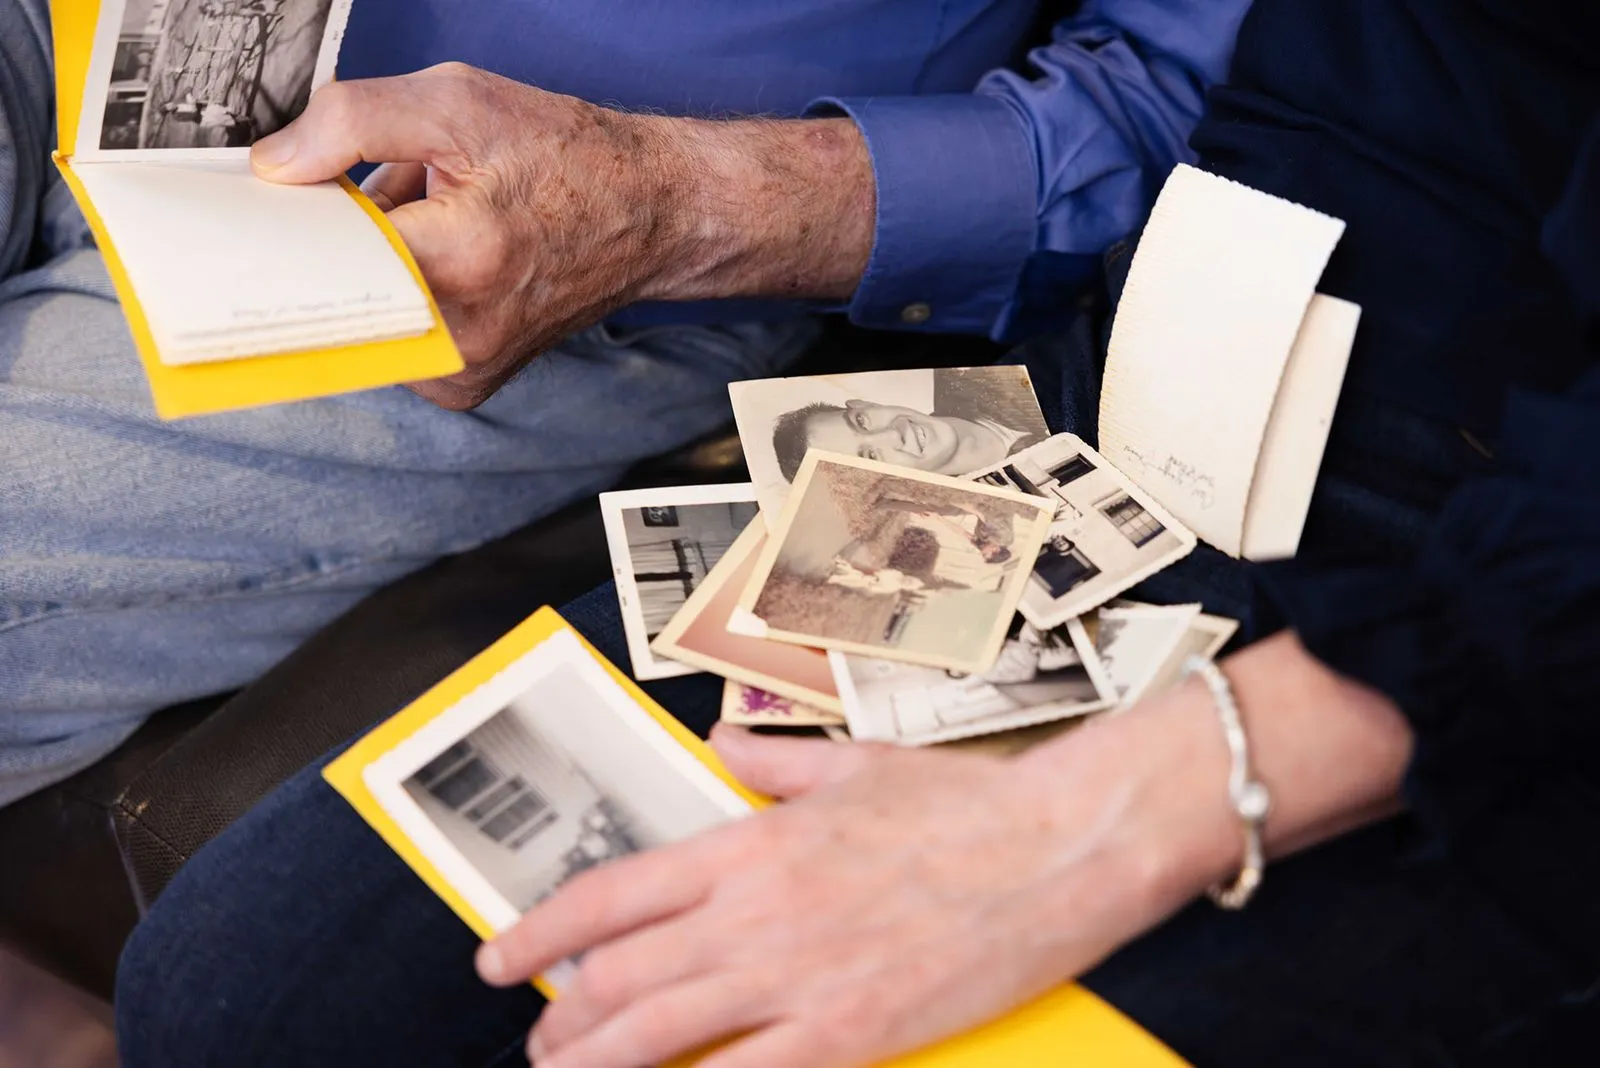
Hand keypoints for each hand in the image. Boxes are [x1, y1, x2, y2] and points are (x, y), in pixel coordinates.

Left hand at [252, 64, 873, 409]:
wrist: (652, 216)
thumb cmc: (570, 159)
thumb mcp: (458, 102)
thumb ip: (351, 123)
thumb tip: (272, 168)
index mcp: (459, 260)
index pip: (319, 264)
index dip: (278, 232)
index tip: (254, 219)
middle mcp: (458, 335)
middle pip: (329, 298)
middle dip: (325, 246)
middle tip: (363, 200)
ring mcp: (461, 371)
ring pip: (355, 319)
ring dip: (361, 271)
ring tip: (419, 224)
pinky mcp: (464, 384)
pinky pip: (385, 340)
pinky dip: (389, 296)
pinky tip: (430, 258)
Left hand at [476, 718, 1242, 1067]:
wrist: (1056, 847)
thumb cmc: (963, 807)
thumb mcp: (854, 764)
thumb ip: (771, 760)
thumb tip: (722, 740)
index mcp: (751, 843)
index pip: (611, 892)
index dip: (539, 932)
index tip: (501, 958)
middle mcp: (757, 912)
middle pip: (619, 974)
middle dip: (561, 1018)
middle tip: (540, 1041)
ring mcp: (799, 977)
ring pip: (660, 1034)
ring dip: (598, 1064)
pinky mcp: (849, 1031)